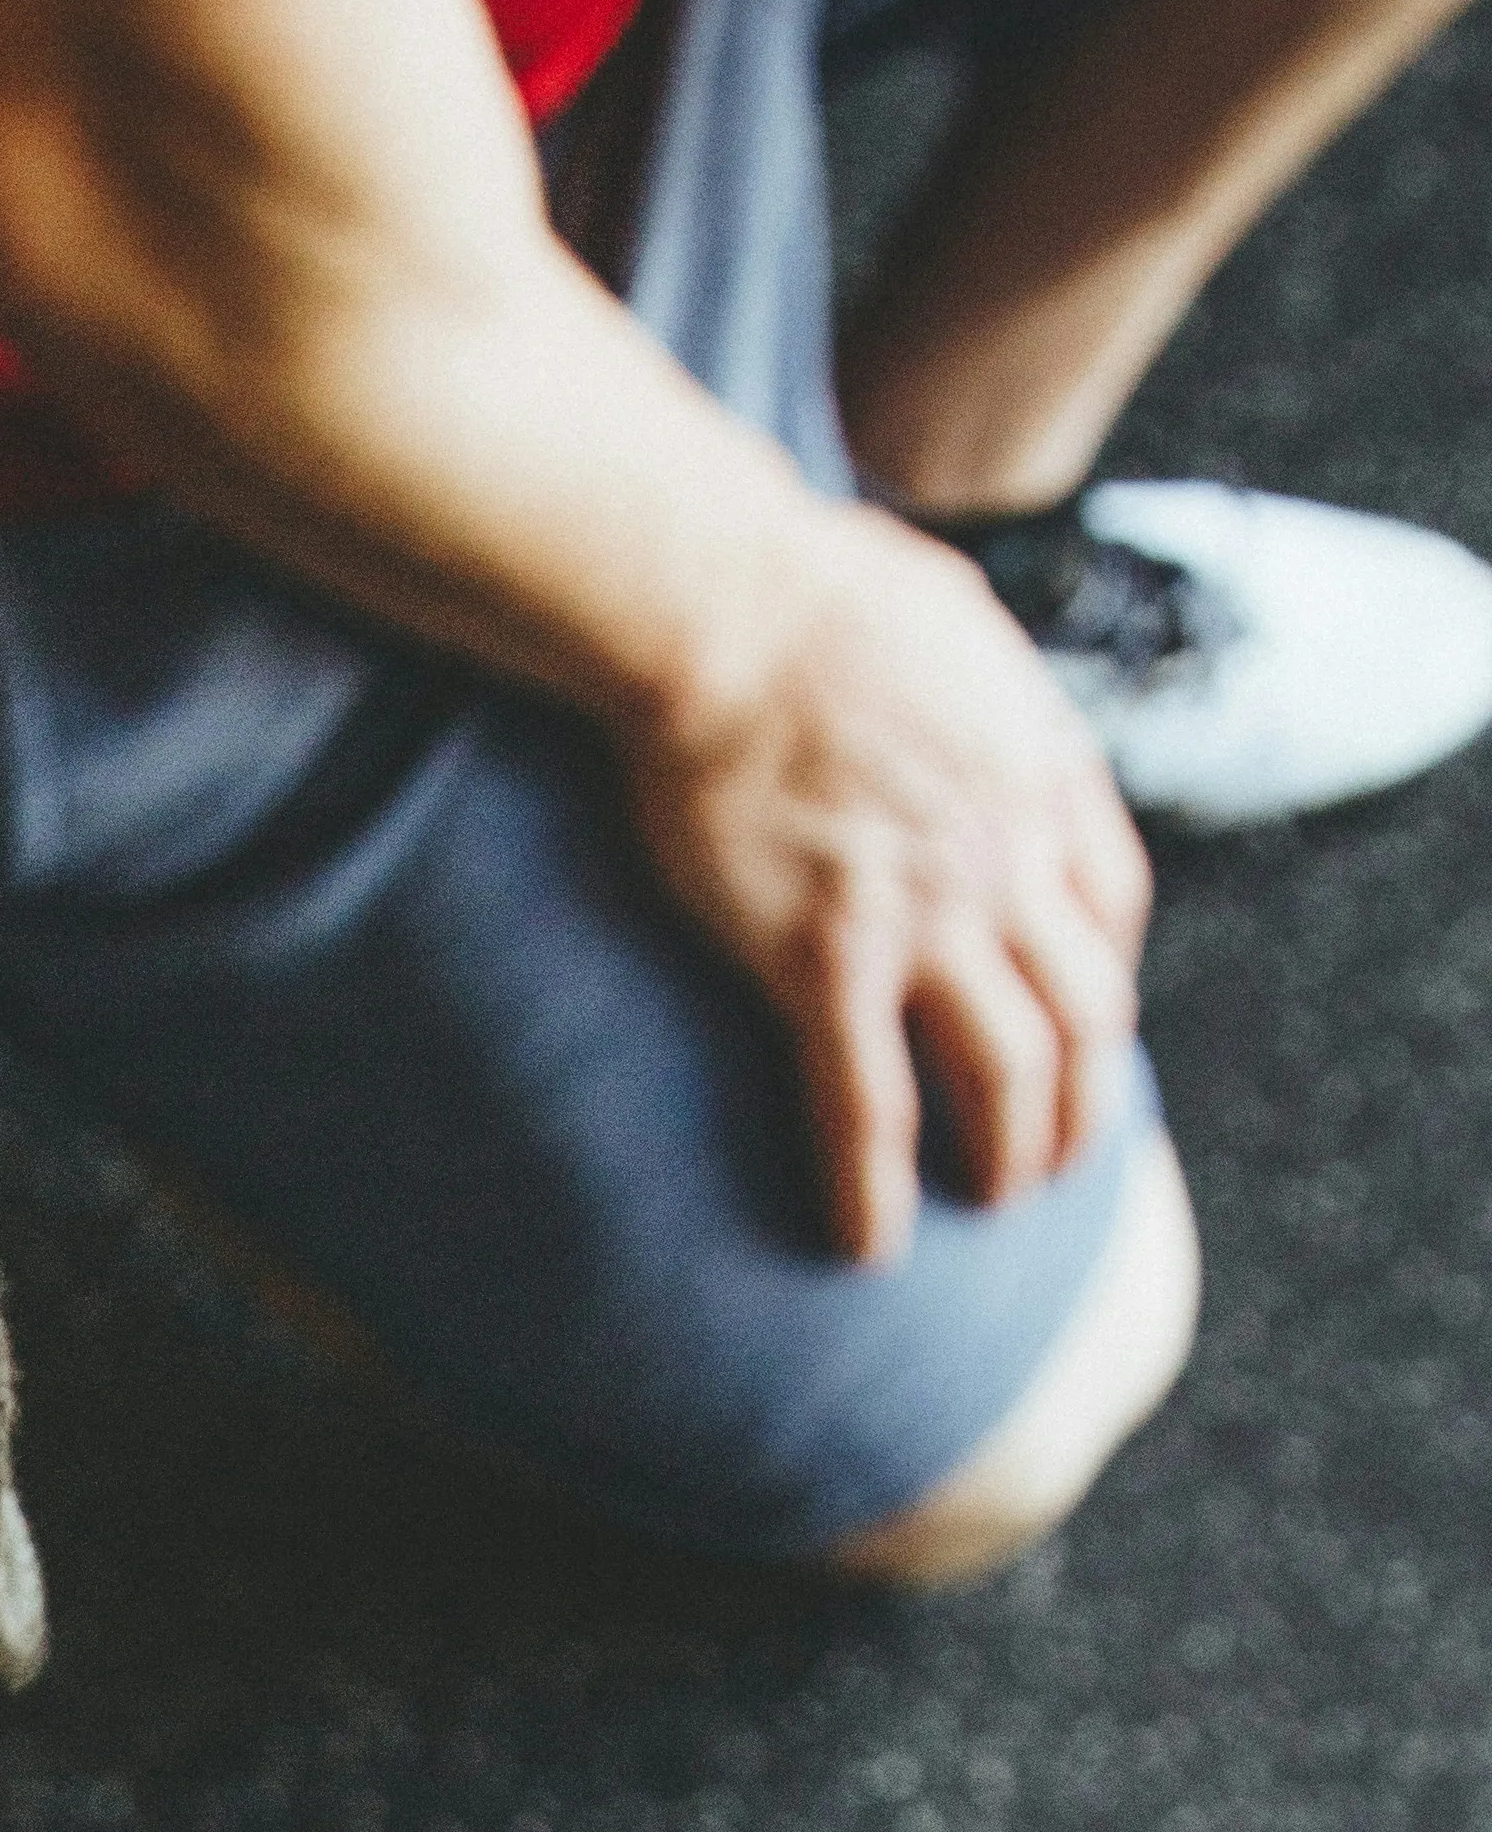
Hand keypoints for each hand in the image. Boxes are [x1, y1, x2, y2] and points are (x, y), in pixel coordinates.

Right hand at [617, 499, 1150, 1263]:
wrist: (720, 601)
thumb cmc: (809, 583)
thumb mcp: (949, 617)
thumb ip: (977, 679)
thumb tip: (954, 684)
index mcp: (1038, 772)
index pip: (1111, 908)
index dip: (1101, 984)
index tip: (1071, 1027)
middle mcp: (1005, 855)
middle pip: (1088, 1015)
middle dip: (1086, 1104)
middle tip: (1053, 1160)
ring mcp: (924, 914)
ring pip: (1011, 1074)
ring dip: (1012, 1158)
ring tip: (986, 1206)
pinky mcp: (823, 959)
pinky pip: (868, 1107)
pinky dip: (874, 1192)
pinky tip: (867, 1248)